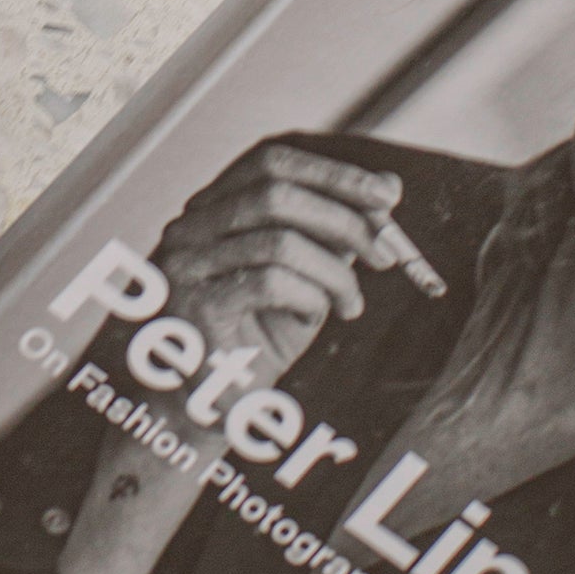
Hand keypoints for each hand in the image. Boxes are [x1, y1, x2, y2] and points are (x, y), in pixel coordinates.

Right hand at [153, 141, 404, 386]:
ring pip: (278, 239)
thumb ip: (324, 240)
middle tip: (385, 254)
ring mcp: (187, 264)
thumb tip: (382, 197)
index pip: (270, 161)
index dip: (332, 172)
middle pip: (275, 191)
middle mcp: (190, 226)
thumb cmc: (247, 348)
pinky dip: (310, 298)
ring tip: (350, 303)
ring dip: (334, 272)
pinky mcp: (195, 306)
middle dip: (343, 217)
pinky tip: (317, 318)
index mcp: (211, 209)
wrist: (195, 412)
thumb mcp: (294, 285)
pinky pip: (270, 283)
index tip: (387, 192)